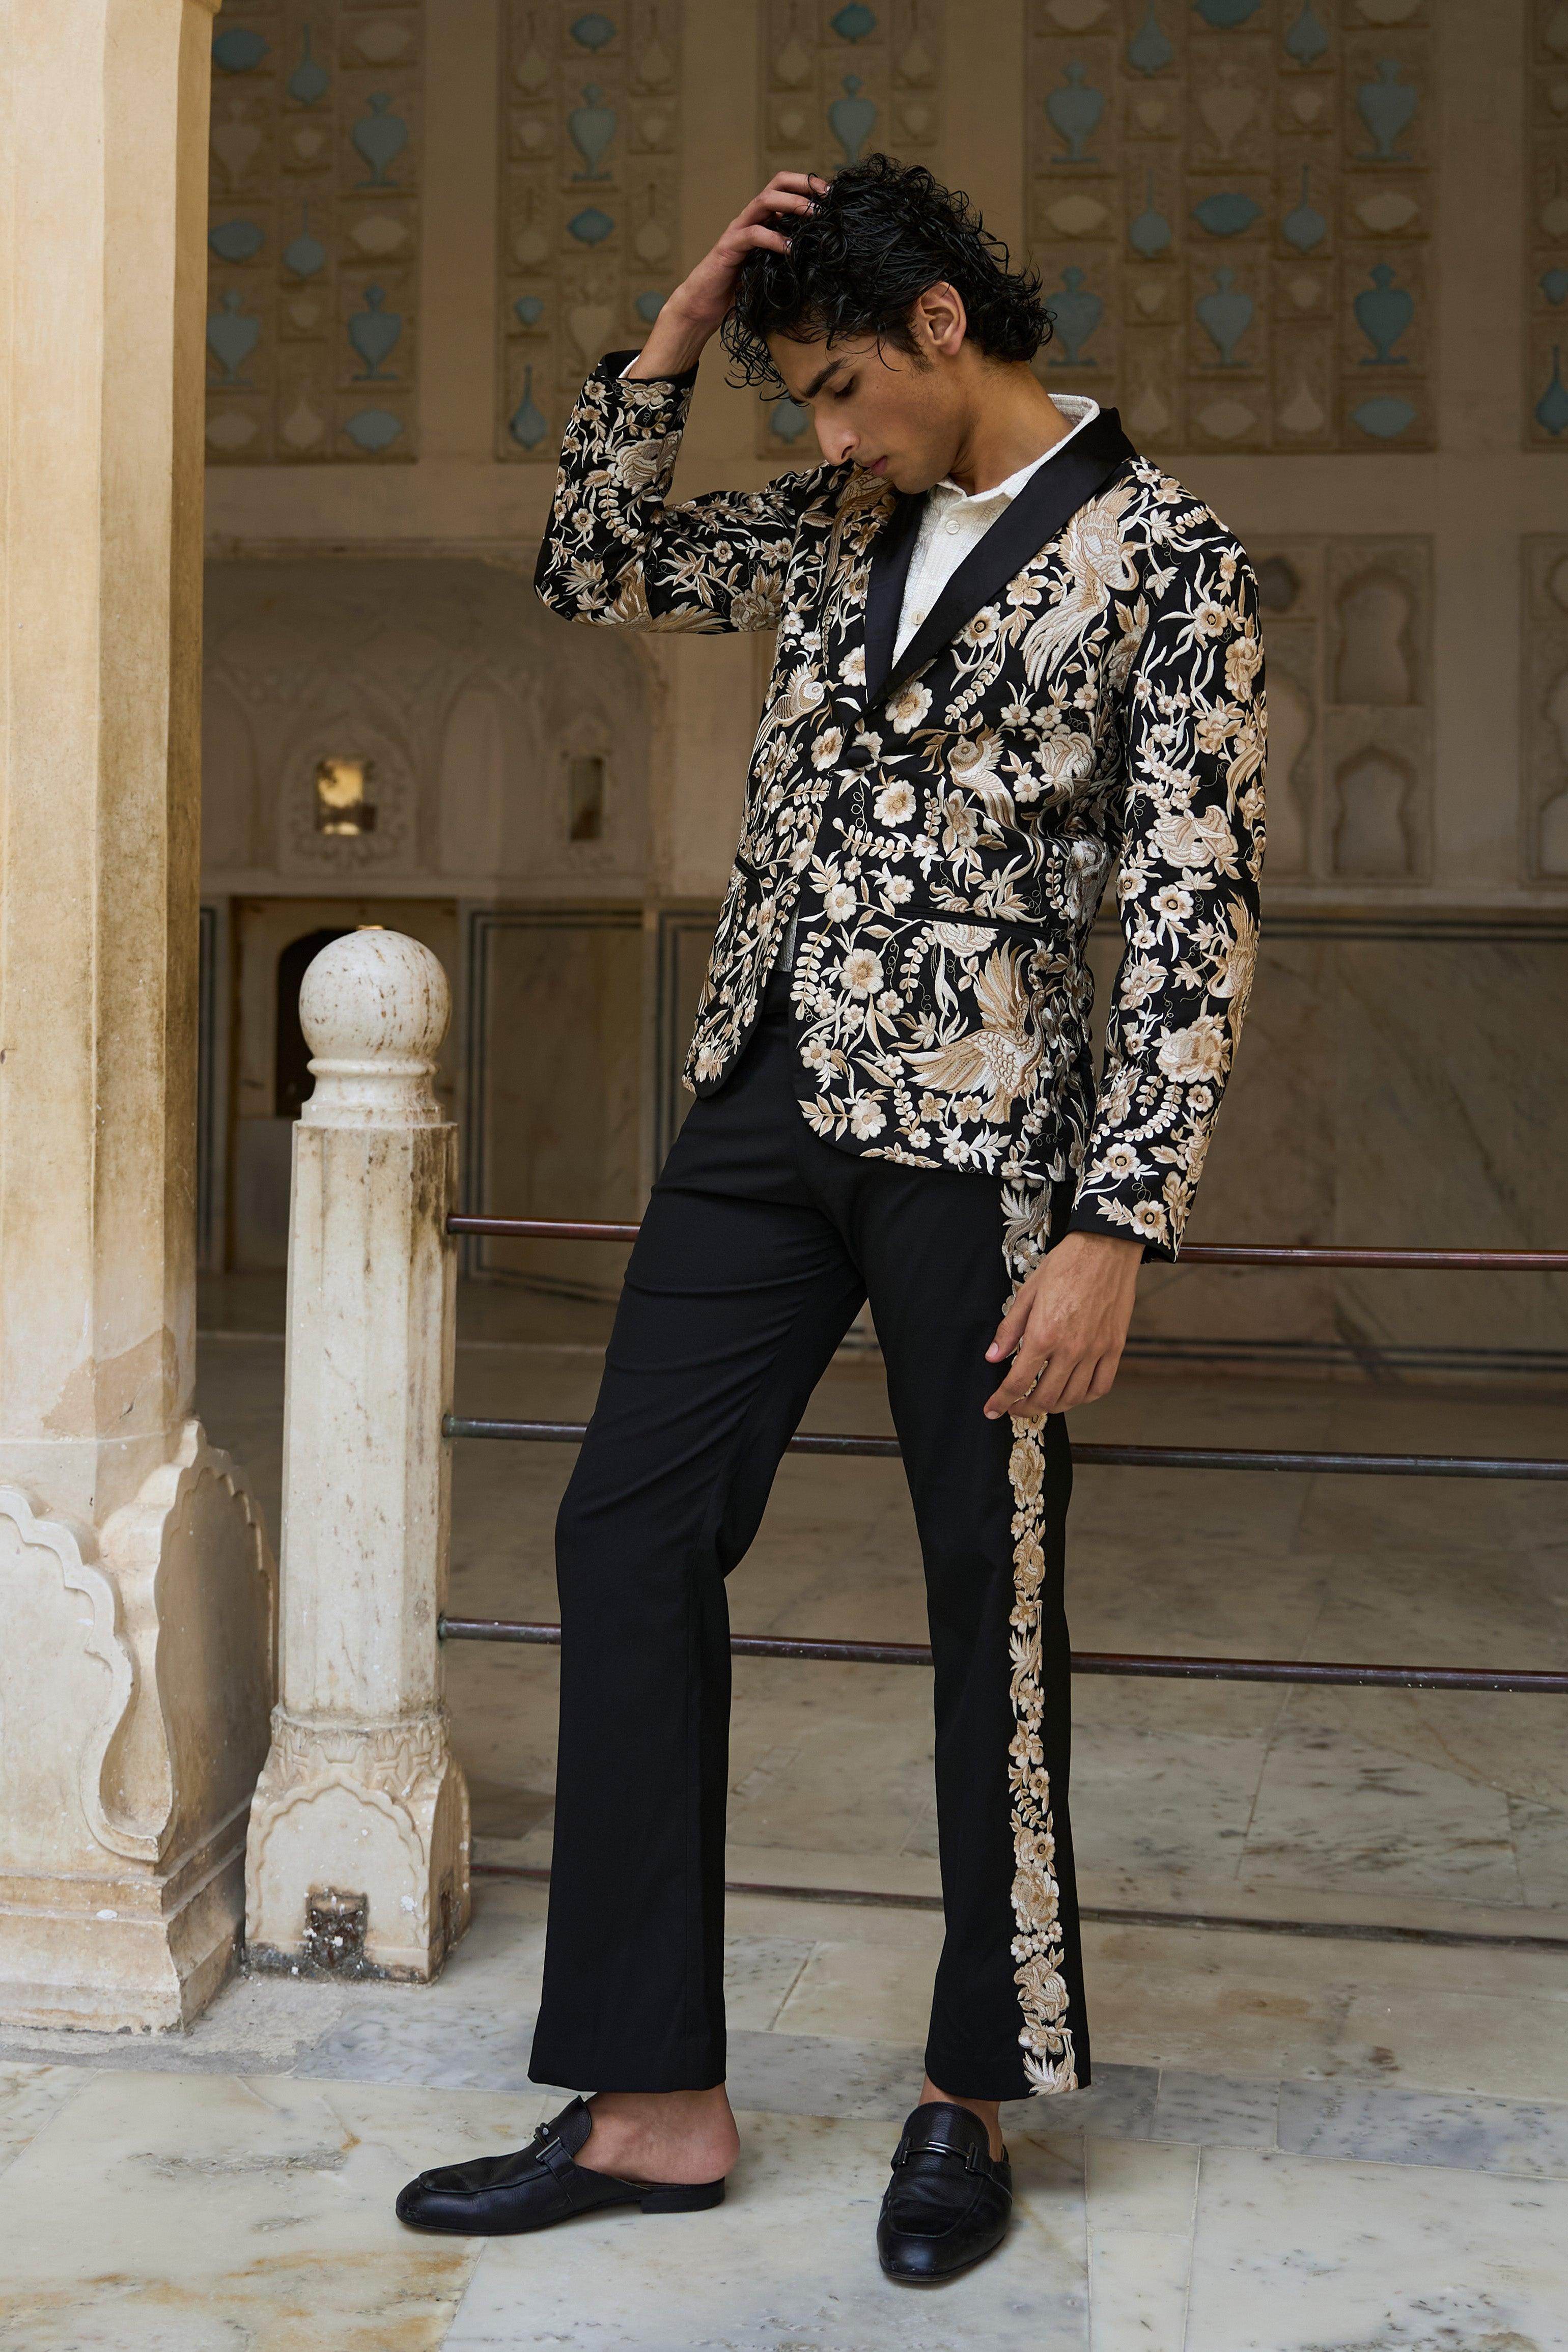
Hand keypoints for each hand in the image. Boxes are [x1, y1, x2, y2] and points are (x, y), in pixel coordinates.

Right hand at [625, 172, 826, 380]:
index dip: (808, 186)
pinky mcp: (729, 247)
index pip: (785, 189)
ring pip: (765, 202)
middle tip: (827, 198)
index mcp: (763, 221)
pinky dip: (774, 238)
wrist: (706, 307)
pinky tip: (790, 248)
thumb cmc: (741, 291)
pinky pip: (753, 234)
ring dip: (792, 204)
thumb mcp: (773, 270)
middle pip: (777, 184)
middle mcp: (750, 219)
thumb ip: (790, 258)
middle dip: (804, 186)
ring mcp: (738, 230)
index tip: (832, 195)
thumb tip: (824, 259)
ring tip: (813, 215)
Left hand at [983, 1231, 1141, 1418]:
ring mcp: (1096, 1350)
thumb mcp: (1028, 1293)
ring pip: (1073, 1397)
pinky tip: (1073, 1394)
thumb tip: (993, 1357)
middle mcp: (1071, 1348)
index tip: (992, 1409)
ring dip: (1053, 1407)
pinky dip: (1085, 1397)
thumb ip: (1009, 1329)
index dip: (1001, 1401)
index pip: (1018, 1382)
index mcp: (1044, 1334)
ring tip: (1041, 1402)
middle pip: (1045, 1397)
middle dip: (1024, 1408)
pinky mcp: (1115, 1347)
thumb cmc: (1065, 1265)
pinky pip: (1101, 1386)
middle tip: (1014, 1407)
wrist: (1105, 1248)